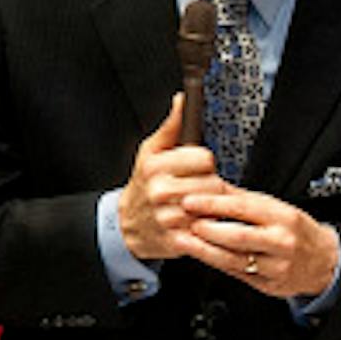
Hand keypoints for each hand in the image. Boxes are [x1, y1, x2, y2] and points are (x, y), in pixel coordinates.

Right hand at [119, 94, 227, 261]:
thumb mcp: (151, 151)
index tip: (197, 169)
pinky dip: (212, 232)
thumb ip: (171, 126)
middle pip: (213, 184)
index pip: (204, 159)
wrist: (127, 224)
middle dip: (211, 186)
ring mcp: (168, 217)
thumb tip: (182, 100)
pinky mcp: (176, 240)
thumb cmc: (143, 184)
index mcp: (156, 166)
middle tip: (199, 189)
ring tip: (200, 206)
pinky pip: (207, 234)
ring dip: (213, 208)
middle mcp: (161, 191)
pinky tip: (207, 225)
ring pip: (213, 208)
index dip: (205, 164)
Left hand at [176, 185, 340, 300]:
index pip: (244, 208)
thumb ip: (242, 199)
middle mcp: (281, 242)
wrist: (325, 262)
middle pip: (238, 236)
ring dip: (204, 250)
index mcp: (283, 217)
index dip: (214, 204)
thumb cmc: (297, 231)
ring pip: (234, 259)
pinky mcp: (268, 285)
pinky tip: (202, 255)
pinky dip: (216, 264)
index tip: (191, 201)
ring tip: (184, 241)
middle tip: (184, 222)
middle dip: (207, 229)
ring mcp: (275, 266)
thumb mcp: (276, 208)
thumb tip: (211, 184)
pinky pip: (237, 274)